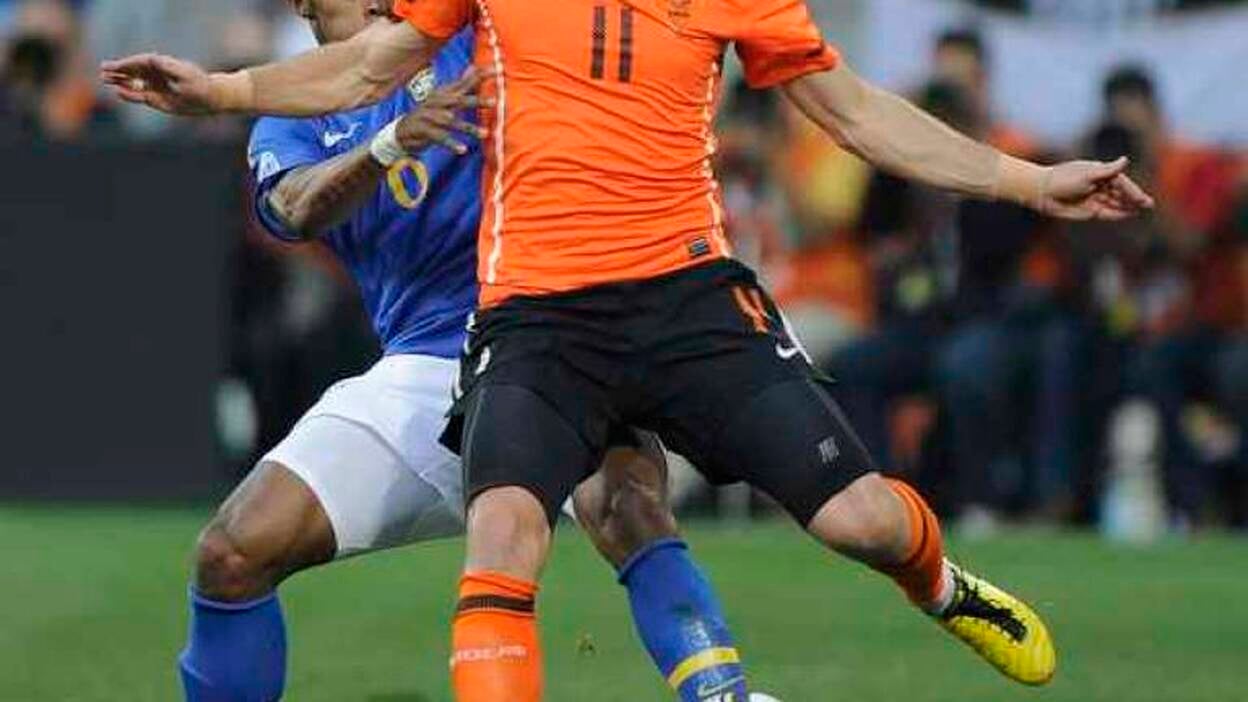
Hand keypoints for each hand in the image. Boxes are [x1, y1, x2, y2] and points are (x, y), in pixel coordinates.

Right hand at [100, 53, 219, 114]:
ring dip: (119, 80)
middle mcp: (156, 74)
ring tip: (104, 79)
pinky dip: (128, 93)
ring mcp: (155, 85)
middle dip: (118, 70)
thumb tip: (152, 58)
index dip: (126, 64)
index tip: (114, 66)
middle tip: (102, 70)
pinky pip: (138, 95)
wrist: (209, 98)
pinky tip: (118, 92)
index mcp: (162, 65)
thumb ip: (168, 67)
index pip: (140, 62)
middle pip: (133, 70)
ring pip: (133, 82)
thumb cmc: (199, 85)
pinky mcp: (156, 98)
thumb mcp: (185, 75)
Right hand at [395, 67, 493, 154]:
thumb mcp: (444, 98)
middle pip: (458, 100)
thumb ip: (460, 84)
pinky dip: (451, 143)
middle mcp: (437, 102)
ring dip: (469, 127)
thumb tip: (473, 67)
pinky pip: (439, 137)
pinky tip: (463, 149)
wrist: (402, 131)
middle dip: (476, 100)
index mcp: (444, 94)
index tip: (497, 69)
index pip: (464, 82)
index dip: (479, 75)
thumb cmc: (428, 114)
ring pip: (451, 121)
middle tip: (494, 102)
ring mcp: (429, 116)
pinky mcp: (423, 131)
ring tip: (485, 133)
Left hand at [1041, 157, 1155, 220]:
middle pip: (1121, 193)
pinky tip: (1129, 214)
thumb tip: (1125, 160)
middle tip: (1148, 205)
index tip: (1141, 198)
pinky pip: (1107, 213)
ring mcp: (1095, 198)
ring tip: (1142, 210)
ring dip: (1129, 206)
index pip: (1121, 182)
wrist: (1043, 192)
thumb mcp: (1087, 174)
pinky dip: (1118, 213)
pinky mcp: (1089, 210)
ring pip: (1116, 203)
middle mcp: (1100, 185)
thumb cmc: (1064, 179)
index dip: (1132, 191)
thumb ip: (1107, 170)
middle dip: (1134, 198)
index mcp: (1101, 173)